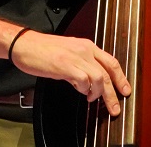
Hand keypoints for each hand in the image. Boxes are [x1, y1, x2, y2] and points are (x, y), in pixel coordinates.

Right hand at [9, 31, 130, 115]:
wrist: (25, 44)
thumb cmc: (43, 49)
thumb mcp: (69, 52)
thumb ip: (81, 64)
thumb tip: (88, 82)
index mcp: (87, 46)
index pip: (111, 61)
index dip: (121, 78)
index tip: (124, 89)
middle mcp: (85, 50)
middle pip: (108, 72)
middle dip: (114, 93)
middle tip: (115, 107)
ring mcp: (76, 57)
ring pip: (99, 78)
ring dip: (98, 93)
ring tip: (92, 99)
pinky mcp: (66, 66)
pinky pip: (84, 81)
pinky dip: (84, 90)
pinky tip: (80, 91)